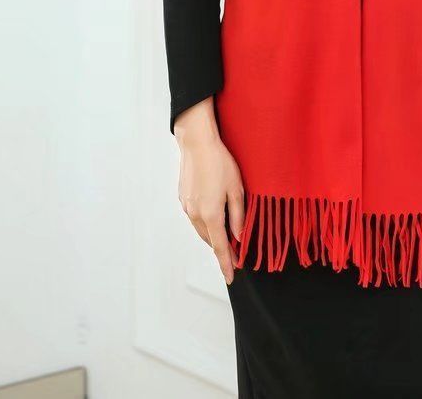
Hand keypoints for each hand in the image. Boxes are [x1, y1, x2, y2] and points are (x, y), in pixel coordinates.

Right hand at [175, 100, 244, 285]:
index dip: (226, 263)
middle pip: (211, 240)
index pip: (221, 247)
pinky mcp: (183, 199)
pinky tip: (213, 216)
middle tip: (235, 254)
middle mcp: (196, 215)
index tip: (231, 277)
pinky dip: (205, 223)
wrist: (197, 144)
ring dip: (213, 236)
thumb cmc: (220, 162)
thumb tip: (238, 237)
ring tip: (226, 236)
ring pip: (202, 230)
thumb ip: (238, 216)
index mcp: (211, 214)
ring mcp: (187, 207)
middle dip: (222, 249)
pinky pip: (195, 218)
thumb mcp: (237, 189)